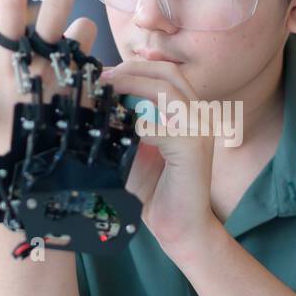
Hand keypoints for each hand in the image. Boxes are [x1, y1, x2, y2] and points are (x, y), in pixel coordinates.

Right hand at [0, 0, 99, 158]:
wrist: (36, 194)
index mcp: (6, 65)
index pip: (8, 11)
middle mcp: (39, 67)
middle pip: (56, 5)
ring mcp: (69, 80)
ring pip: (82, 33)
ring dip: (79, 32)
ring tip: (67, 56)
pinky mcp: (93, 96)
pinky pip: (97, 64)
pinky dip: (89, 65)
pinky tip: (80, 85)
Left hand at [99, 59, 218, 255]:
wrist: (179, 227)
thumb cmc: (154, 190)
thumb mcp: (134, 148)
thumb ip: (124, 123)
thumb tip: (95, 99)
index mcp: (187, 113)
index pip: (164, 74)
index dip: (134, 67)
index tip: (102, 74)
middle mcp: (198, 117)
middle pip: (168, 73)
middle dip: (131, 69)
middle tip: (101, 78)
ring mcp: (200, 131)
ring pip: (167, 89)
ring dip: (132, 85)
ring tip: (106, 91)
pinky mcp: (194, 149)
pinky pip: (162, 126)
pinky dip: (138, 125)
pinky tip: (120, 130)